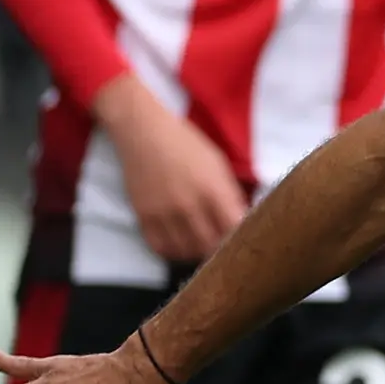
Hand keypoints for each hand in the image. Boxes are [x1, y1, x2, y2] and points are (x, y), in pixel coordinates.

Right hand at [95, 75, 246, 262]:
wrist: (143, 131)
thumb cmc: (184, 143)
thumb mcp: (216, 162)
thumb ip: (229, 193)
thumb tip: (240, 220)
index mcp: (212, 189)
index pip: (233, 229)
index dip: (240, 238)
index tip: (241, 238)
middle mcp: (188, 205)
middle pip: (210, 245)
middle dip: (219, 248)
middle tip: (221, 245)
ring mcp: (164, 213)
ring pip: (186, 251)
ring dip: (196, 252)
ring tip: (200, 244)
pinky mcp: (144, 216)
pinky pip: (160, 247)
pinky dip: (173, 251)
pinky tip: (179, 243)